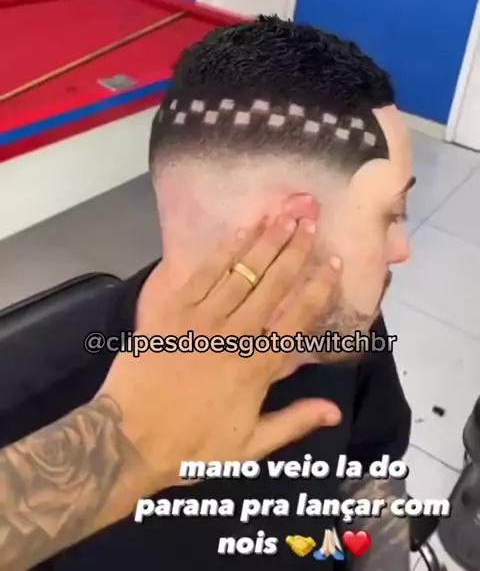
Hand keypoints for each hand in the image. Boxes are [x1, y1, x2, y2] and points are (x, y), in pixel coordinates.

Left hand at [99, 215, 342, 495]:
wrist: (127, 440)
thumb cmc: (189, 447)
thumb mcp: (248, 448)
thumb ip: (293, 422)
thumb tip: (334, 409)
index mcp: (256, 368)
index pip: (296, 318)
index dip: (318, 288)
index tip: (334, 261)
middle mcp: (234, 335)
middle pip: (272, 284)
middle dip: (294, 250)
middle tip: (310, 220)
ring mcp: (201, 319)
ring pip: (240, 273)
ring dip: (264, 242)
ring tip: (282, 215)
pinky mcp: (171, 312)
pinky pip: (202, 275)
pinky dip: (222, 253)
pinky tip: (238, 234)